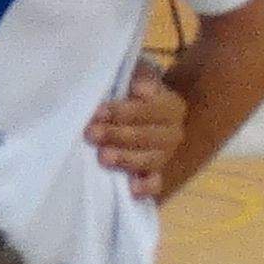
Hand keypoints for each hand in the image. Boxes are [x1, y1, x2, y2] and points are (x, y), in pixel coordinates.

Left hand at [85, 61, 183, 200]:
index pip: (150, 109)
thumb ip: (138, 76)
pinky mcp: (154, 174)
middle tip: (91, 133)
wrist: (130, 114)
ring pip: (150, 159)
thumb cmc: (127, 90)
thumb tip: (140, 87)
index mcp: (170, 106)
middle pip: (147, 135)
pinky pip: (155, 183)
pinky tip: (132, 189)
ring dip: (126, 158)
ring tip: (103, 157)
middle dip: (117, 134)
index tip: (98, 111)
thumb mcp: (132, 75)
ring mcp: (163, 155)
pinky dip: (146, 186)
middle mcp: (172, 132)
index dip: (124, 110)